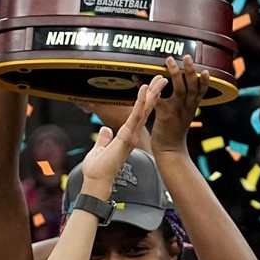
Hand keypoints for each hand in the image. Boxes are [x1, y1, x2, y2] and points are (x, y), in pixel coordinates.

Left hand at [78, 76, 164, 190]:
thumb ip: (104, 139)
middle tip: (162, 78)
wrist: (97, 181)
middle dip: (154, 93)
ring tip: (159, 79)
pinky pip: (134, 115)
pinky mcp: (126, 136)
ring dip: (152, 94)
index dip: (145, 101)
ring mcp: (130, 135)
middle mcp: (132, 135)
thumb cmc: (97, 170)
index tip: (150, 89)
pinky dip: (139, 101)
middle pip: (145, 110)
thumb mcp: (100, 149)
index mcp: (126, 137)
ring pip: (144, 110)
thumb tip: (105, 129)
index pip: (138, 115)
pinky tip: (144, 89)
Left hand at [150, 55, 209, 154]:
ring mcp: (177, 110)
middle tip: (187, 56)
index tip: (206, 70)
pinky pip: (157, 98)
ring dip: (175, 73)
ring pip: (179, 89)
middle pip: (192, 86)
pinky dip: (150, 88)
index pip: (202, 91)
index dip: (205, 80)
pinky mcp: (164, 114)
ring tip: (170, 60)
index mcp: (192, 107)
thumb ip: (185, 105)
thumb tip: (184, 94)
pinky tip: (141, 79)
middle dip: (190, 70)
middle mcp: (187, 107)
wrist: (170, 151)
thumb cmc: (174, 134)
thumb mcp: (184, 117)